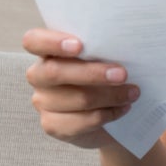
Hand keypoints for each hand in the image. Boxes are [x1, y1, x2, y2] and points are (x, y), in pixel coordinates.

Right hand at [22, 29, 139, 148]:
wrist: (109, 111)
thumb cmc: (105, 75)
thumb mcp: (103, 57)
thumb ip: (102, 49)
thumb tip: (123, 44)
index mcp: (47, 51)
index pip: (33, 41)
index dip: (51, 42)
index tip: (79, 45)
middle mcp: (39, 75)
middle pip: (55, 72)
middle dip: (92, 73)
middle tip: (122, 74)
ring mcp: (42, 101)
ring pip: (75, 99)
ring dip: (110, 96)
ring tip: (132, 93)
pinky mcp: (52, 125)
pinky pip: (79, 122)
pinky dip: (107, 114)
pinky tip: (123, 108)